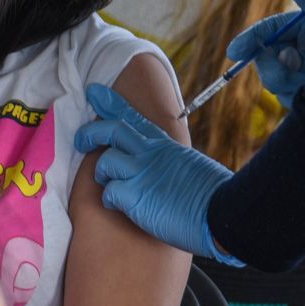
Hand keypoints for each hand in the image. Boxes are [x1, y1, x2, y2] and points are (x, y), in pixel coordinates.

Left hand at [74, 83, 238, 263]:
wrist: (223, 212)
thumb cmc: (212, 195)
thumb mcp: (190, 166)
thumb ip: (168, 162)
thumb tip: (159, 169)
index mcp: (164, 145)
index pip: (133, 117)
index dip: (111, 104)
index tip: (94, 93)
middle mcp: (150, 154)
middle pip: (111, 130)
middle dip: (90, 132)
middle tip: (80, 140)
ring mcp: (141, 173)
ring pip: (104, 162)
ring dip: (102, 174)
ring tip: (110, 185)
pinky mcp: (135, 196)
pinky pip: (109, 193)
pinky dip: (110, 200)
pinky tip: (120, 206)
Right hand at [226, 0, 304, 107]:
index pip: (269, 31)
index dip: (250, 39)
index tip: (235, 52)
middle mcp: (301, 53)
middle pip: (266, 56)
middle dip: (267, 61)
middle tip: (289, 62)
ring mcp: (303, 76)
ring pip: (274, 80)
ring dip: (283, 78)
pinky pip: (287, 97)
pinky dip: (293, 94)